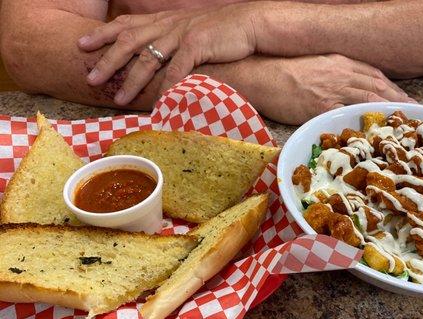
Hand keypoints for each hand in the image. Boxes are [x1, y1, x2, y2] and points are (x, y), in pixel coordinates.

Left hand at [78, 4, 257, 104]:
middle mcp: (167, 24)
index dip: (102, 33)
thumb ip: (171, 40)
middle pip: (128, 40)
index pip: (126, 24)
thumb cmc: (220, 31)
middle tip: (89, 77)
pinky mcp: (197, 45)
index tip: (82, 44)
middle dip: (107, 59)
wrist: (249, 24)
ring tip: (118, 99)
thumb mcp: (190, 30)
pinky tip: (158, 103)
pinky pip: (176, 69)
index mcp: (164, 19)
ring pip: (148, 58)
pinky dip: (166, 87)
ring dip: (131, 80)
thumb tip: (158, 58)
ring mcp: (181, 34)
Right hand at [208, 54, 414, 124]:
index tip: (404, 99)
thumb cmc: (283, 73)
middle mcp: (340, 74)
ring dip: (388, 110)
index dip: (392, 88)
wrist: (261, 76)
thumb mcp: (314, 67)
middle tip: (414, 114)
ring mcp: (332, 90)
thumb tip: (346, 90)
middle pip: (377, 86)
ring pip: (368, 99)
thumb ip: (334, 75)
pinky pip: (347, 115)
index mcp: (340, 62)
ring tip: (402, 123)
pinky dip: (363, 122)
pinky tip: (375, 131)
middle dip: (398, 100)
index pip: (373, 75)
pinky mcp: (320, 106)